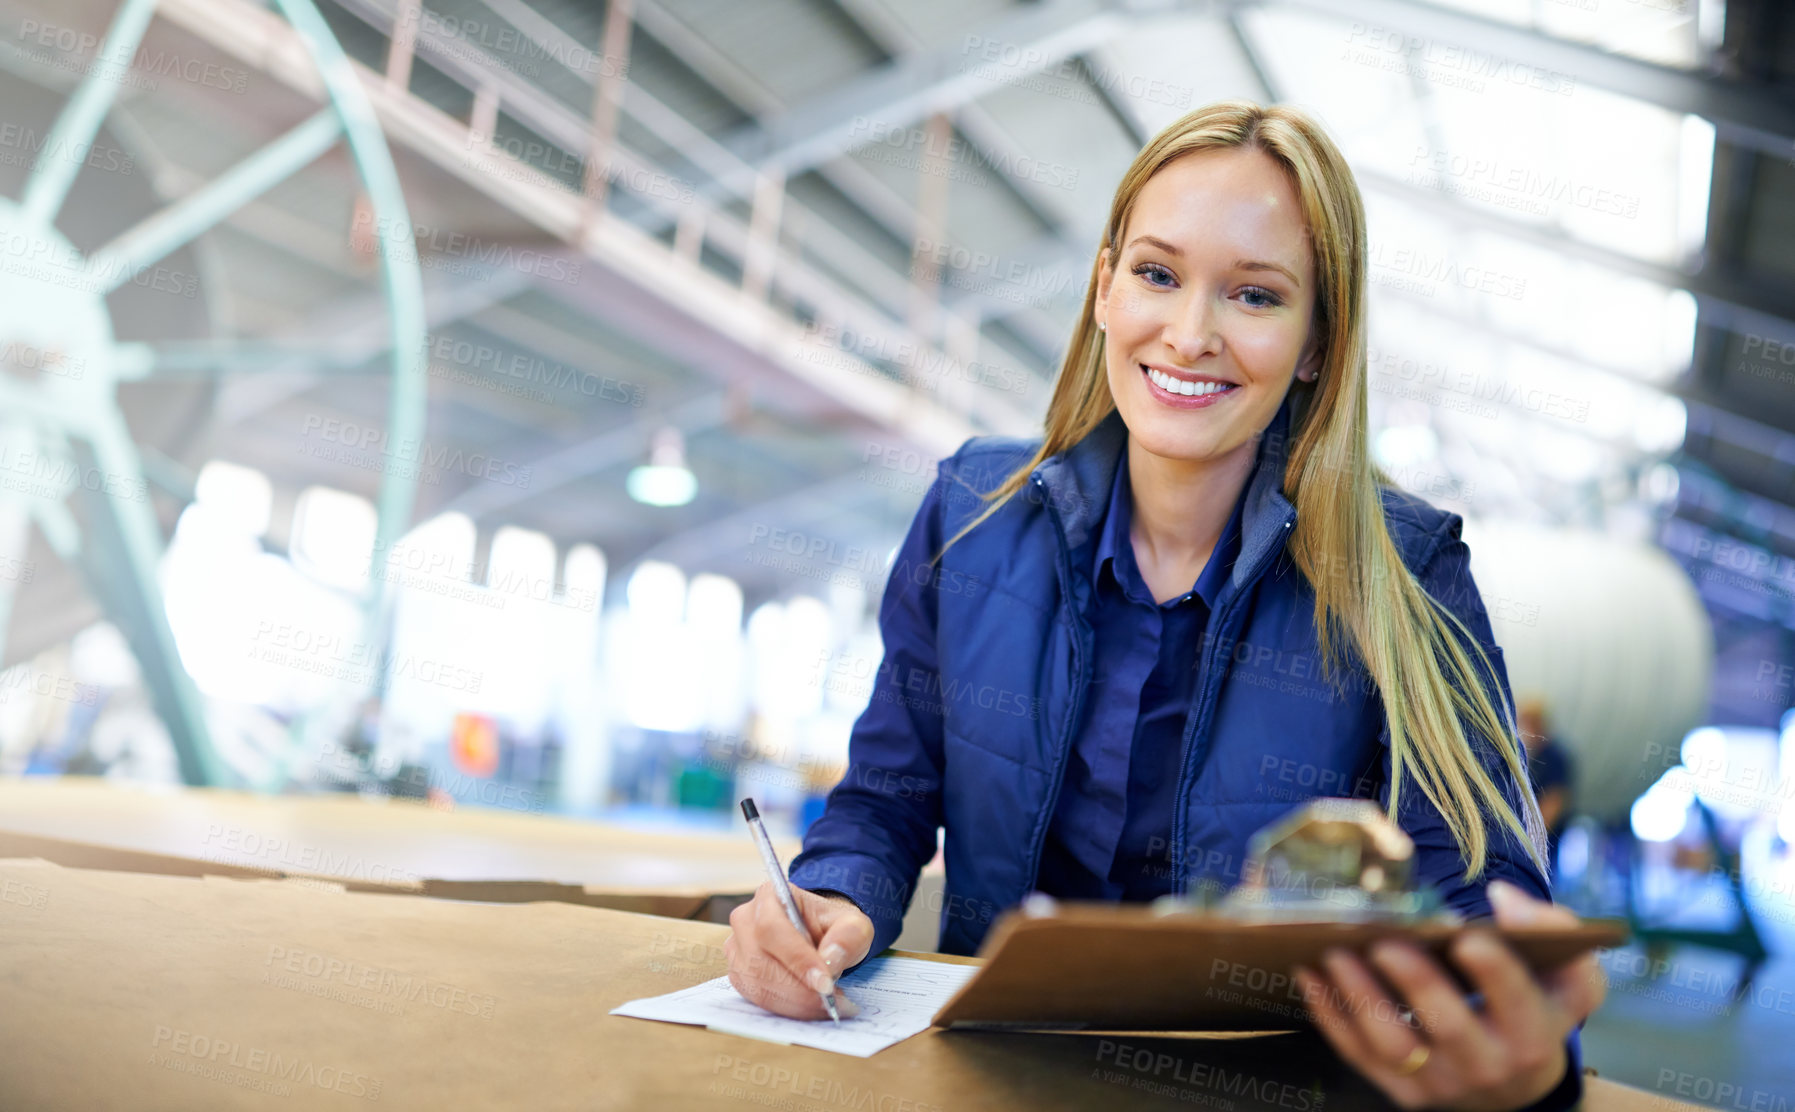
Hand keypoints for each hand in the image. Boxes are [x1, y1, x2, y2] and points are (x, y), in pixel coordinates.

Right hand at [725, 882, 874, 1019]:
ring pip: (758, 985)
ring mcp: (737, 949)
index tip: (825, 984)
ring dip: (795, 1004)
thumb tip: (830, 960)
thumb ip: (847, 936)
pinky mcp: (739, 975)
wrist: (821, 936)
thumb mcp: (853, 924)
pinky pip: (757, 999)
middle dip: (800, 990)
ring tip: (828, 1006)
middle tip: (833, 1002)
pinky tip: (811, 1008)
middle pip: (761, 962)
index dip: (797, 960)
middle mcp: (745, 920)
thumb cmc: (833, 927)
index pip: (772, 929)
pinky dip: (786, 1009)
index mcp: (769, 896)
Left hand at [1294, 880, 1606, 1110]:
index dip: (1495, 972)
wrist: (1517, 1083)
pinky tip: (1309, 974)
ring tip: (1334, 952)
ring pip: (1392, 1045)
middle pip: (1448, 1026)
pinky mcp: (1400, 1089)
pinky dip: (1329, 1015)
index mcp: (1532, 1034)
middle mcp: (1487, 1064)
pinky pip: (1357, 1054)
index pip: (1516, 1003)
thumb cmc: (1537, 1008)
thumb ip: (1555, 931)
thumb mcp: (1569, 976)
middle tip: (1383, 941)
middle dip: (1415, 982)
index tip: (1468, 937)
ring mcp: (1439, 1083)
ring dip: (1358, 997)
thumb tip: (1503, 899)